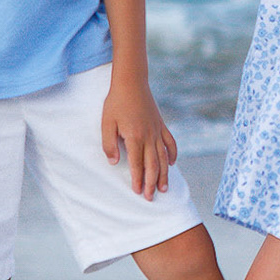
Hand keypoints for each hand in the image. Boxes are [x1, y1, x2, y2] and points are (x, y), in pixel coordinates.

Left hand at [102, 78, 177, 198]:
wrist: (131, 82)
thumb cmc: (116, 102)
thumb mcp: (106, 123)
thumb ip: (109, 144)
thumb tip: (114, 162)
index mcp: (134, 137)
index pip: (137, 164)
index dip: (137, 179)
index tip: (137, 191)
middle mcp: (149, 136)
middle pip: (152, 164)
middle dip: (151, 183)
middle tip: (150, 197)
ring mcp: (157, 131)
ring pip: (163, 157)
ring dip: (163, 174)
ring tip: (164, 188)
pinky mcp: (161, 124)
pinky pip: (170, 142)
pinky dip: (173, 154)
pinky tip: (172, 164)